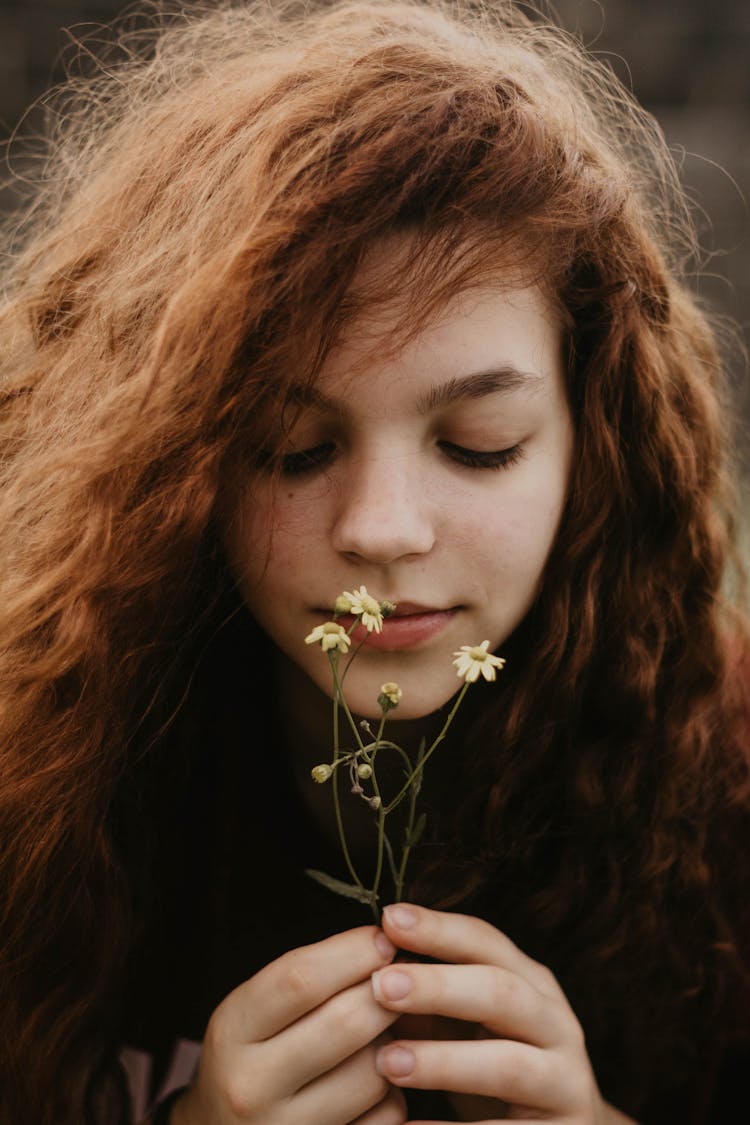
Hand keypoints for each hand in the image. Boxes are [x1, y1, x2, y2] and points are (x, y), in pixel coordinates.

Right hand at [172, 925, 407, 1124]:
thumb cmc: (248, 1060)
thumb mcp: (251, 1013)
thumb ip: (304, 980)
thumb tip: (379, 945)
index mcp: (232, 1031)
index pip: (301, 979)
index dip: (352, 952)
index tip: (382, 939)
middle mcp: (251, 1085)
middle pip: (345, 1023)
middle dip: (386, 992)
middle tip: (402, 979)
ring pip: (372, 1072)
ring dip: (392, 1043)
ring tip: (384, 1030)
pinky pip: (385, 1117)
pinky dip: (392, 1092)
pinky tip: (377, 1079)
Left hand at [371, 903, 636, 1122]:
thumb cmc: (493, 1066)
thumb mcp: (466, 1025)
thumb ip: (426, 999)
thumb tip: (364, 967)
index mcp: (532, 983)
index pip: (487, 942)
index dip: (439, 928)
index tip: (388, 918)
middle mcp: (556, 1024)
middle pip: (501, 992)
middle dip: (438, 987)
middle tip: (380, 986)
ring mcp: (567, 1081)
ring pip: (509, 1065)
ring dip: (445, 1062)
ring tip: (388, 1062)